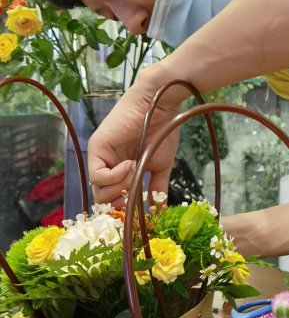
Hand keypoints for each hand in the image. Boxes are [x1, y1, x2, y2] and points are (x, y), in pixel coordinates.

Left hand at [87, 73, 183, 205]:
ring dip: (120, 187)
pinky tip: (130, 164)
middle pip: (102, 197)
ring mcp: (100, 155)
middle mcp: (108, 163)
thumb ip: (156, 188)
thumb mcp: (160, 166)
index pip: (111, 198)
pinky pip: (98, 176)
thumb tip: (159, 211)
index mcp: (121, 169)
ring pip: (98, 189)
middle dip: (118, 201)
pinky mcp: (96, 147)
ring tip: (135, 171)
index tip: (135, 206)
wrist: (161, 106)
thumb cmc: (163, 130)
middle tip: (132, 193)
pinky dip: (115, 176)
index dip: (121, 207)